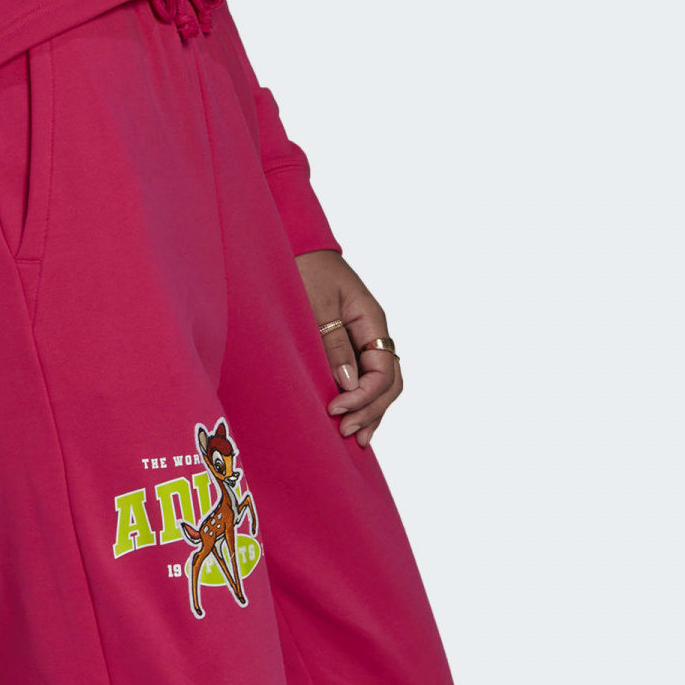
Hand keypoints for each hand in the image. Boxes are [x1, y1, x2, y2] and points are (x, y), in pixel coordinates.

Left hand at [295, 250, 404, 447]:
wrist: (294, 245)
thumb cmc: (303, 268)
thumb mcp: (315, 304)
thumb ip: (332, 342)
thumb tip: (349, 382)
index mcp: (371, 319)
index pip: (383, 369)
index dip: (364, 395)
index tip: (335, 409)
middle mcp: (373, 331)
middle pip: (389, 382)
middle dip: (371, 410)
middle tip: (345, 432)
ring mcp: (364, 338)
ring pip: (381, 384)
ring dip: (370, 411)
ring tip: (355, 438)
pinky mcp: (348, 343)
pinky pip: (365, 376)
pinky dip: (361, 399)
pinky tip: (352, 419)